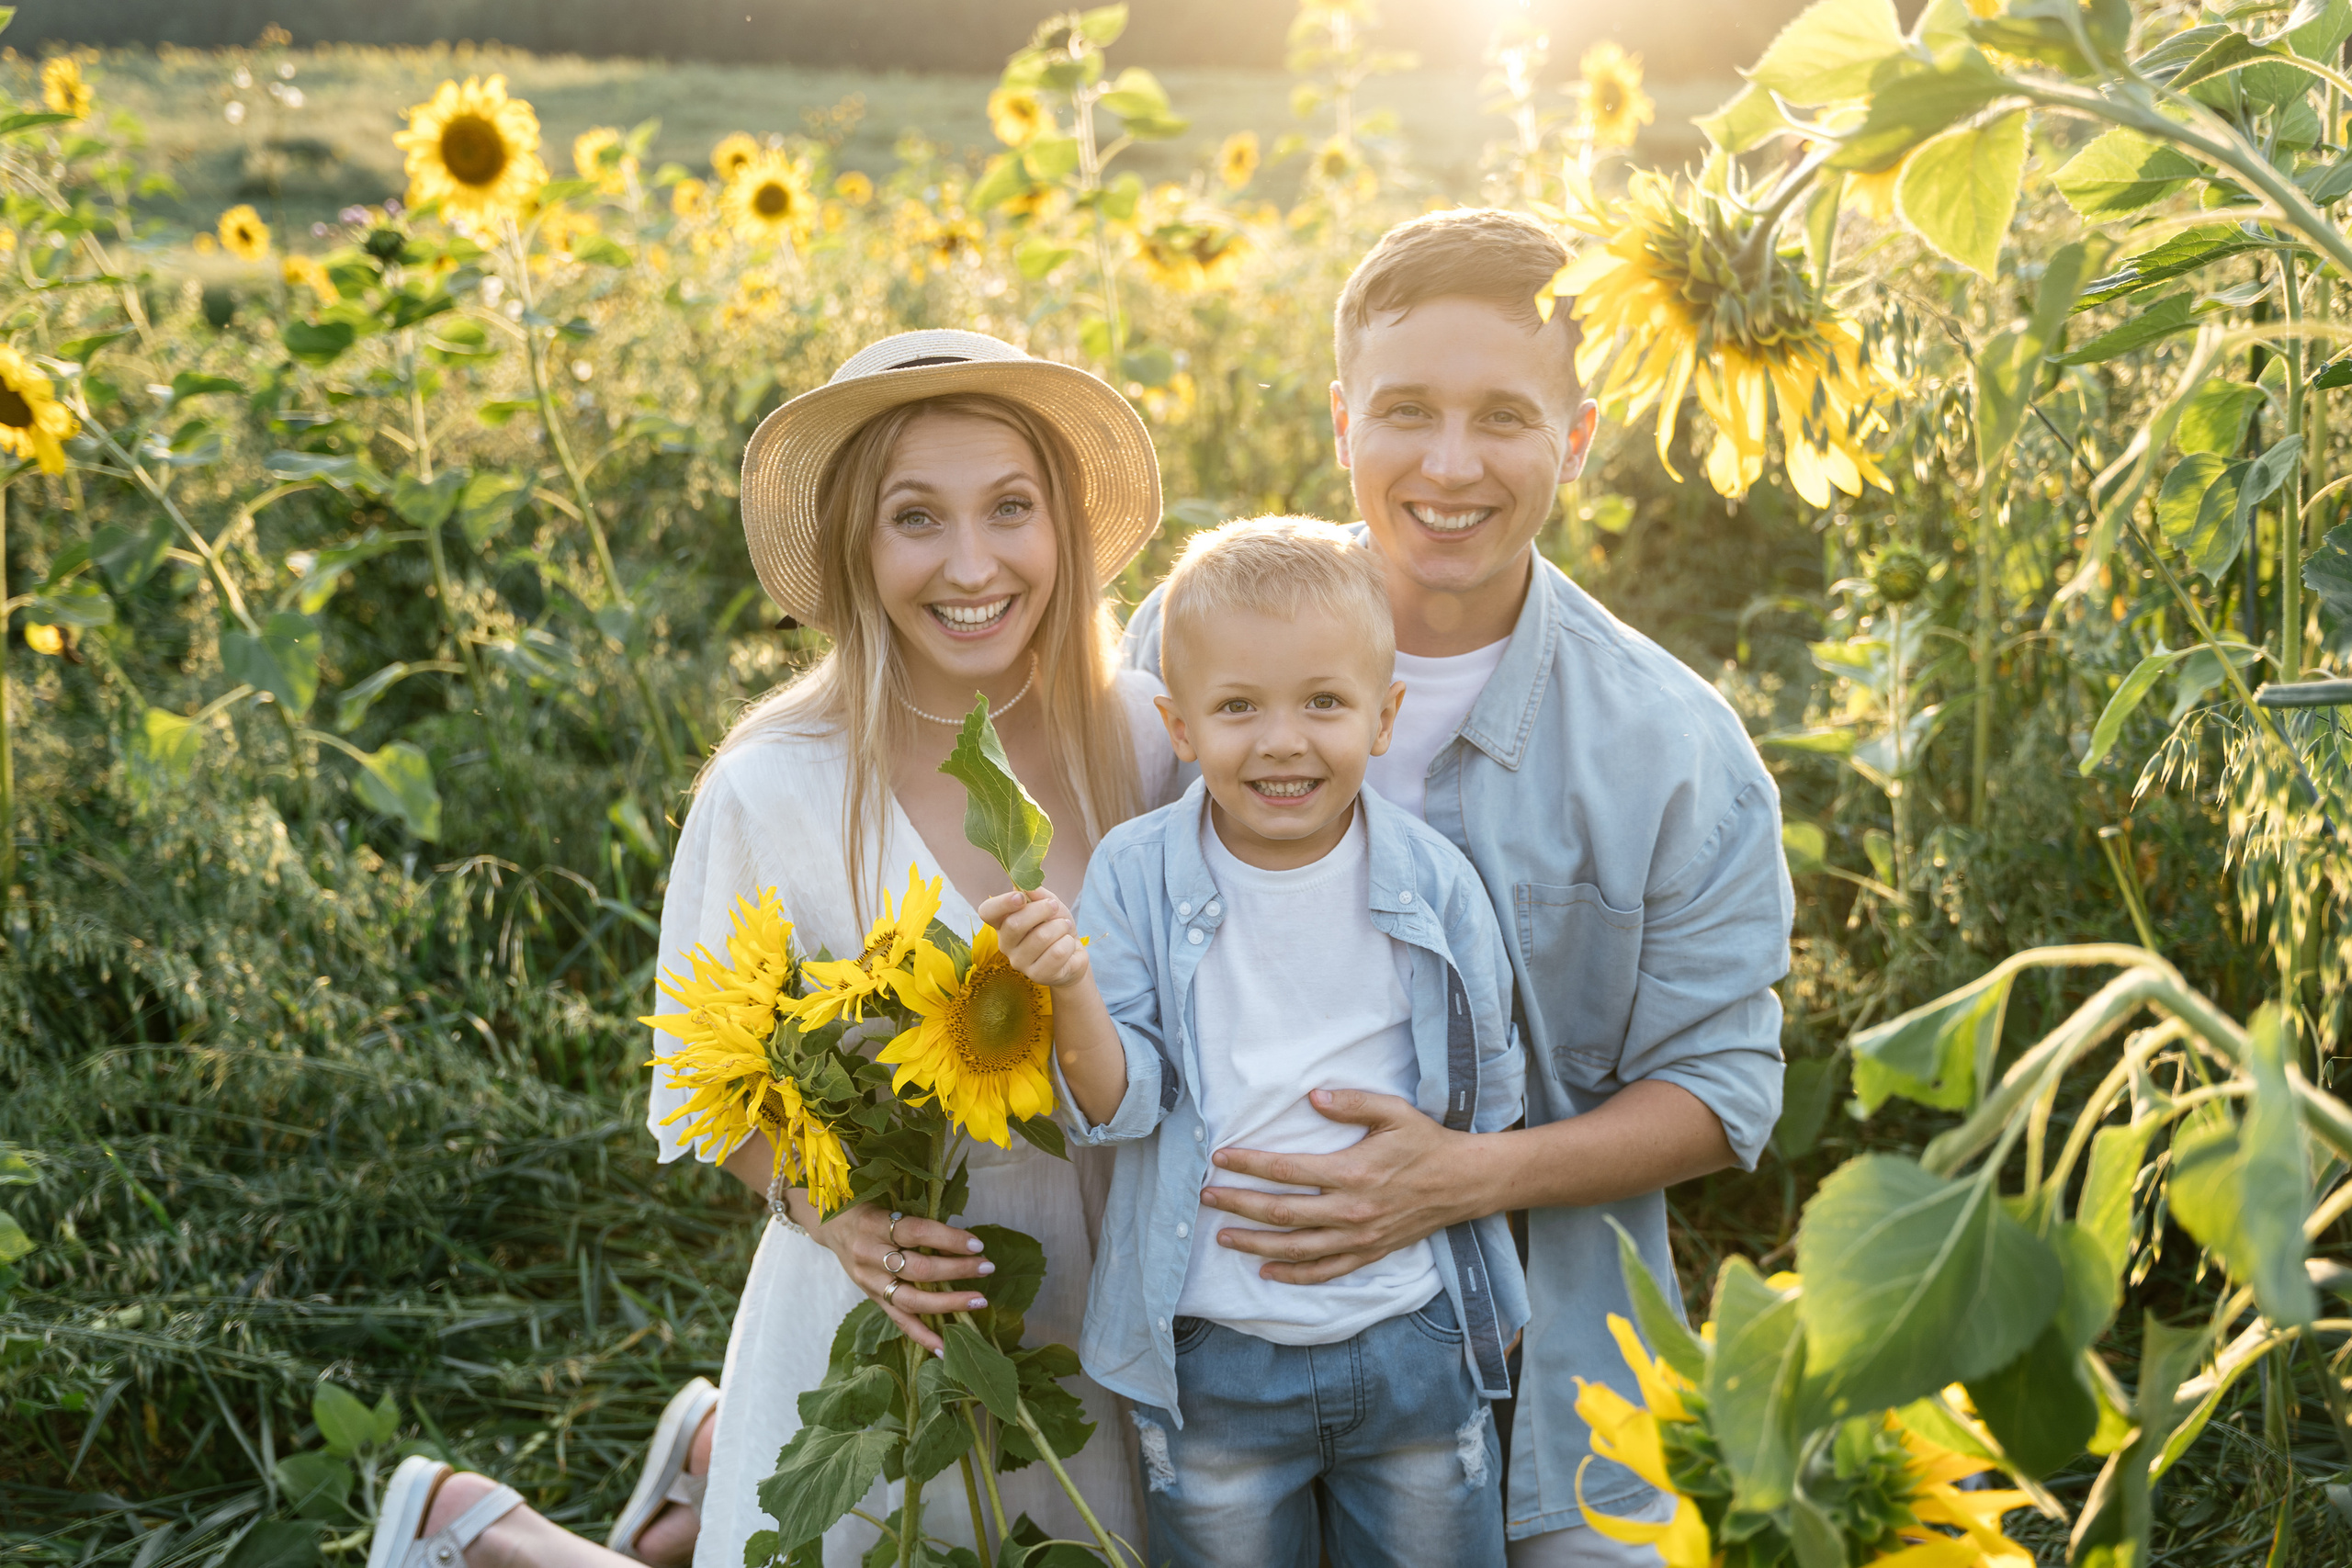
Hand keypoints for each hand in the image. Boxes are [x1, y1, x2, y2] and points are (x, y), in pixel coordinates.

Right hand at [804, 1200, 992, 1351]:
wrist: (834, 1226)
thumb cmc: (870, 1210)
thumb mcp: (890, 1206)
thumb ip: (918, 1222)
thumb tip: (963, 1238)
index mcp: (875, 1224)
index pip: (917, 1232)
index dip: (949, 1239)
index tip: (977, 1244)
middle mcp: (869, 1255)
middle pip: (917, 1268)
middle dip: (956, 1269)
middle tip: (986, 1267)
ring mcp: (870, 1282)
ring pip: (910, 1299)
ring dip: (948, 1303)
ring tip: (978, 1301)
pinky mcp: (872, 1299)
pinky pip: (898, 1321)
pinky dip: (922, 1336)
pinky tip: (944, 1347)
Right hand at [977, 888, 1089, 987]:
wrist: (1074, 953)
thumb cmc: (1055, 925)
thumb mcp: (1049, 903)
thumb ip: (1038, 894)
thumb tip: (1027, 886)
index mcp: (1003, 923)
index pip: (987, 912)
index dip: (1002, 903)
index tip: (1021, 896)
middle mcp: (1005, 944)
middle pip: (1014, 924)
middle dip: (1041, 910)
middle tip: (1054, 907)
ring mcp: (1019, 962)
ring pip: (1041, 937)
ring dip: (1060, 927)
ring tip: (1064, 927)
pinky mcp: (1037, 975)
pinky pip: (1056, 953)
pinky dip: (1068, 943)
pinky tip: (1067, 944)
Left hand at [1201, 1089, 1476, 1284]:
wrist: (1462, 1183)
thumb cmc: (1425, 1142)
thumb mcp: (1394, 1112)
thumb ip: (1353, 1104)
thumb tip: (1313, 1098)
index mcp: (1353, 1173)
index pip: (1287, 1171)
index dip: (1249, 1165)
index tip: (1220, 1158)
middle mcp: (1351, 1210)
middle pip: (1281, 1212)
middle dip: (1239, 1204)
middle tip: (1207, 1197)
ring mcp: (1359, 1237)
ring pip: (1296, 1248)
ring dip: (1255, 1244)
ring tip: (1224, 1236)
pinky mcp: (1368, 1253)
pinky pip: (1324, 1271)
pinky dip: (1293, 1275)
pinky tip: (1266, 1272)